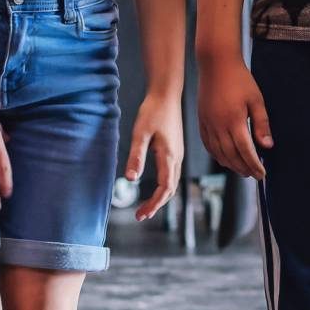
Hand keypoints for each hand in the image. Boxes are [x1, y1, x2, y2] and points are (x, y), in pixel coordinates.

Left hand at [123, 89, 184, 220]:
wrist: (166, 93)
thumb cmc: (153, 111)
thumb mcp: (140, 133)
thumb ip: (136, 157)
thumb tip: (130, 179)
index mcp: (169, 156)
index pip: (165, 188)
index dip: (154, 204)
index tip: (141, 215)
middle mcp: (177, 157)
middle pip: (171, 189)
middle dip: (157, 204)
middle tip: (141, 215)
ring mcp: (178, 153)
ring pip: (173, 182)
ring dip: (162, 197)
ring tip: (147, 206)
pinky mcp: (176, 149)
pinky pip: (173, 174)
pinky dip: (165, 186)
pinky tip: (156, 187)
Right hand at [197, 53, 272, 180]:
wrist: (216, 64)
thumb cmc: (240, 79)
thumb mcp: (256, 99)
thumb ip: (262, 124)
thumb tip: (267, 146)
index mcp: (234, 120)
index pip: (245, 150)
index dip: (254, 164)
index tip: (262, 174)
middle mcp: (218, 125)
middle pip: (231, 155)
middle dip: (243, 168)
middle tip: (254, 175)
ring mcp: (207, 124)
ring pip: (218, 152)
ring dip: (230, 165)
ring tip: (242, 171)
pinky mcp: (201, 120)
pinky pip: (207, 144)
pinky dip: (216, 155)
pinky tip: (224, 159)